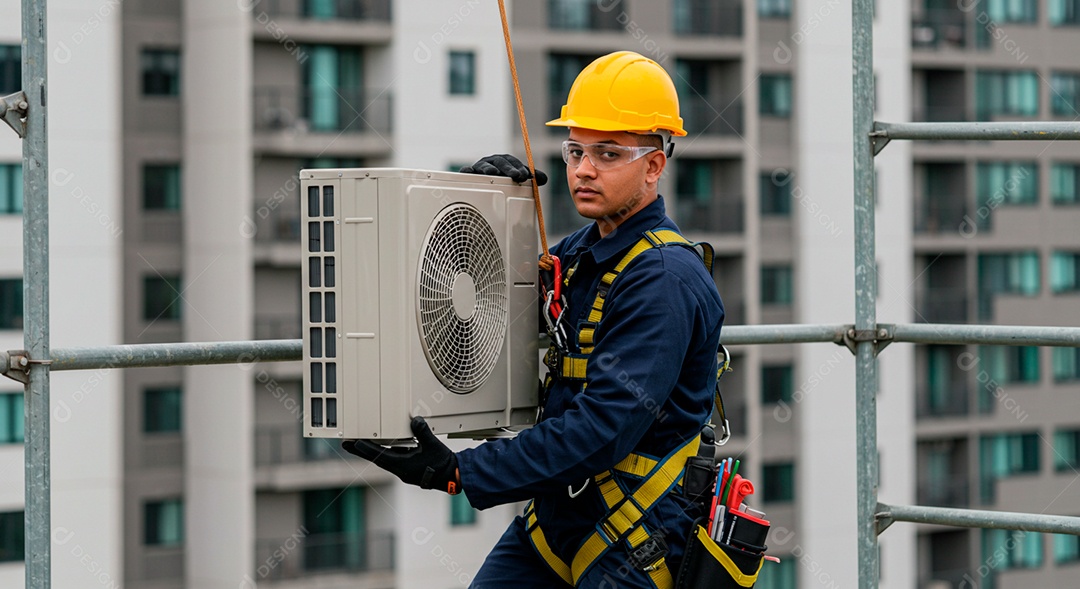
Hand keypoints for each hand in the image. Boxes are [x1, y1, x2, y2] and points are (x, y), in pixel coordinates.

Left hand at [342, 416, 460, 493]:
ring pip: (383, 460)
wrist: (452, 477)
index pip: (380, 456)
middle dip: (361, 451)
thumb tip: (415, 420)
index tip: (354, 443)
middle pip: (376, 458)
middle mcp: (400, 470)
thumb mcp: (433, 445)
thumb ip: (423, 432)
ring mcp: (404, 471)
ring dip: (371, 452)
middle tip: (346, 444)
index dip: (366, 449)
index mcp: (403, 466)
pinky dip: (384, 453)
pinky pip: (392, 460)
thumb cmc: (443, 464)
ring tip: (360, 444)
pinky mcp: (408, 470)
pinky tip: (384, 447)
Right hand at [459, 154, 547, 185]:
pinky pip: (466, 171)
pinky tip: (468, 173)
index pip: (513, 162)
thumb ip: (530, 178)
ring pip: (484, 166)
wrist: (480, 180)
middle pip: (500, 163)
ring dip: (489, 169)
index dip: (520, 167)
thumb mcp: (516, 177)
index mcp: (504, 161)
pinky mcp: (469, 173)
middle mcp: (492, 162)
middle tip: (517, 176)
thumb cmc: (500, 178)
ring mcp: (480, 167)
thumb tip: (544, 179)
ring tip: (494, 173)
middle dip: (509, 169)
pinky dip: (467, 171)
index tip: (527, 175)